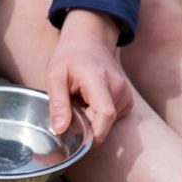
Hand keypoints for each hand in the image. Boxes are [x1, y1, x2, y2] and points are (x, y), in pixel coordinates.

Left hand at [46, 9, 132, 144]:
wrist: (90, 40)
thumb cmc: (69, 57)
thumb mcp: (55, 76)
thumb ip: (57, 103)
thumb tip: (60, 130)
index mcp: (99, 81)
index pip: (105, 115)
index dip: (93, 134)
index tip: (77, 142)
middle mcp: (119, 89)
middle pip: (102, 123)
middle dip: (84, 126)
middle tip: (70, 109)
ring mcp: (126, 95)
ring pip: (106, 124)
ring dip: (89, 120)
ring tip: (80, 101)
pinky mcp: (127, 101)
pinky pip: (109, 120)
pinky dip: (96, 117)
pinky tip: (89, 102)